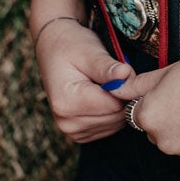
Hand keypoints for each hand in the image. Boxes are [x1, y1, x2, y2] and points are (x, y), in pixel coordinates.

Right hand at [34, 19, 133, 143]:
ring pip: (115, 123)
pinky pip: (109, 127)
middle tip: (116, 74)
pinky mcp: (80, 133)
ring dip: (118, 104)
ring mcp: (72, 131)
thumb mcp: (88, 51)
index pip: (114, 105)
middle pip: (116, 117)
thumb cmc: (71, 46)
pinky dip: (112, 112)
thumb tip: (126, 74)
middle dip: (123, 96)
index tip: (124, 70)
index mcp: (67, 103)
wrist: (53, 50)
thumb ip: (107, 67)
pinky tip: (103, 94)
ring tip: (107, 82)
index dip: (126, 87)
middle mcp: (67, 122)